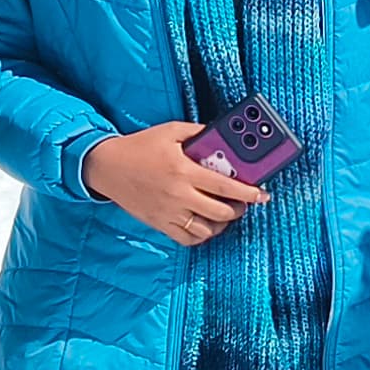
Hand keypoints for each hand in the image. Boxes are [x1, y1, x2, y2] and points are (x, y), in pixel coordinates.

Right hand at [83, 123, 271, 246]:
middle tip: (243, 203)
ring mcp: (169, 212)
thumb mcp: (171, 131)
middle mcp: (178, 194)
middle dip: (239, 209)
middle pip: (221, 212)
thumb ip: (199, 133)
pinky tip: (206, 225)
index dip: (249, 193)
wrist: (106, 166)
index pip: (226, 187)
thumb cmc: (140, 147)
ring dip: (222, 223)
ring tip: (225, 213)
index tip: (262, 194)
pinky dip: (202, 235)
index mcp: (183, 170)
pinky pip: (187, 238)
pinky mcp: (159, 223)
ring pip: (207, 229)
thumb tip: (222, 138)